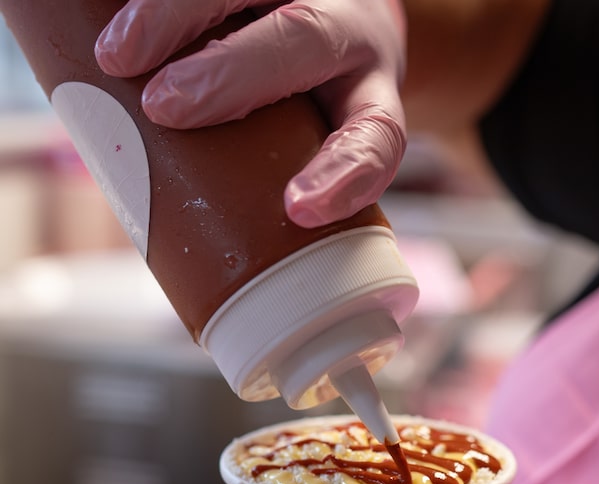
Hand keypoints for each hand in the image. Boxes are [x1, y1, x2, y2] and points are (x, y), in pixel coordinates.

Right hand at [95, 0, 406, 226]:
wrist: (346, 16)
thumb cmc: (322, 100)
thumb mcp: (317, 142)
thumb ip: (274, 176)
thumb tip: (188, 240)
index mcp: (372, 97)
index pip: (376, 138)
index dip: (345, 173)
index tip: (299, 209)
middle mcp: (350, 34)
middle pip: (305, 40)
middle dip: (234, 72)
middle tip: (166, 107)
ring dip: (178, 17)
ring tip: (120, 56)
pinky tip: (117, 14)